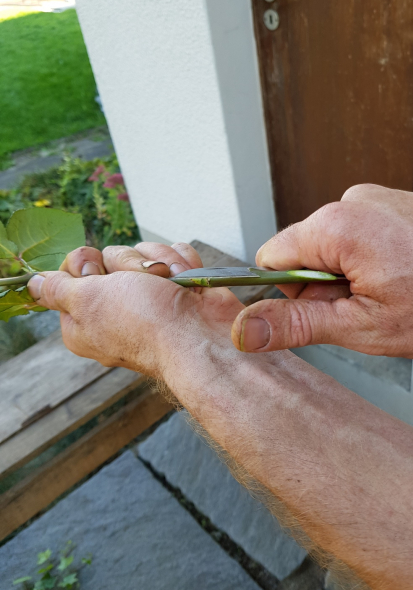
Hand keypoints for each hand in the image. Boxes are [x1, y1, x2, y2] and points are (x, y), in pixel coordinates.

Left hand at [27, 242, 243, 377]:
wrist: (201, 338)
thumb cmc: (145, 324)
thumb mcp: (87, 301)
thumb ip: (57, 288)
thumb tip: (33, 284)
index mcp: (85, 318)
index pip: (73, 270)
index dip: (86, 265)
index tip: (97, 275)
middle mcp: (117, 307)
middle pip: (111, 256)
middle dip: (128, 264)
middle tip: (139, 286)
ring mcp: (151, 296)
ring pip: (145, 252)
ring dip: (160, 263)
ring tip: (171, 286)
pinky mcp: (179, 286)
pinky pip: (173, 254)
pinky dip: (182, 264)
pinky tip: (186, 281)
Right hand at [231, 184, 412, 358]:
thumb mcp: (371, 327)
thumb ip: (299, 324)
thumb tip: (247, 328)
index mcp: (338, 225)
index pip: (270, 258)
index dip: (287, 295)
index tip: (319, 315)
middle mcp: (354, 201)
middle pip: (302, 253)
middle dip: (325, 290)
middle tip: (371, 312)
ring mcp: (377, 199)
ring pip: (333, 250)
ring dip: (352, 280)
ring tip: (398, 296)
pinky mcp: (395, 205)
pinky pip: (360, 239)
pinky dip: (372, 265)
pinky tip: (407, 281)